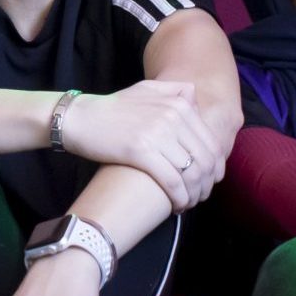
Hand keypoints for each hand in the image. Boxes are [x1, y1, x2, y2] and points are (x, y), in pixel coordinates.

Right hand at [57, 80, 221, 208]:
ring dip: (194, 195)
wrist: (79, 118)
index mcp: (178, 103)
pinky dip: (179, 198)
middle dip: (206, 185)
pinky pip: (172, 181)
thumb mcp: (145, 89)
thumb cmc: (111, 108)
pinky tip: (176, 206)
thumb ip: (174, 90)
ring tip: (187, 203)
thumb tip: (194, 99)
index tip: (209, 182)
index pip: (211, 142)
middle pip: (205, 160)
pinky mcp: (141, 151)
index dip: (215, 168)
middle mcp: (173, 116)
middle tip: (199, 197)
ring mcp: (158, 133)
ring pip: (191, 173)